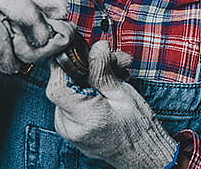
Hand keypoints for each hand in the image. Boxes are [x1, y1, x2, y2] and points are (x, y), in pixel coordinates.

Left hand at [46, 40, 178, 168]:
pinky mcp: (69, 127)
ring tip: (117, 73)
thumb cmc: (138, 129)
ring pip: (69, 90)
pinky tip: (106, 86)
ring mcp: (67, 129)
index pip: (57, 87)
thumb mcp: (123, 94)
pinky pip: (72, 100)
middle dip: (86, 67)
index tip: (78, 52)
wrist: (143, 154)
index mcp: (85, 119)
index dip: (64, 66)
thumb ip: (103, 71)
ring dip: (89, 77)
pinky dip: (86, 89)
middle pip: (64, 85)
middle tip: (112, 60)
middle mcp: (70, 127)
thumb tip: (95, 47)